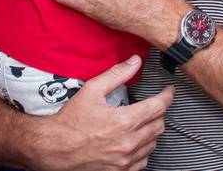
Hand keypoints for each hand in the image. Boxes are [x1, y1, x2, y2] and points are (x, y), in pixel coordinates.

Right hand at [32, 56, 173, 170]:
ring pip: (154, 143)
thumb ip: (116, 74)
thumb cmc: (70, 122)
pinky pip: (144, 161)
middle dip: (158, 112)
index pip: (159, 107)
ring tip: (142, 122)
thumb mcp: (92, 90)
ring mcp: (125, 160)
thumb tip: (134, 62)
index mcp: (124, 121)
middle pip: (159, 125)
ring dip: (152, 131)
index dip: (167, 96)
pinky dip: (144, 150)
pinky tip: (135, 141)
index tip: (168, 92)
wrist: (55, 148)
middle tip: (152, 105)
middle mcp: (128, 143)